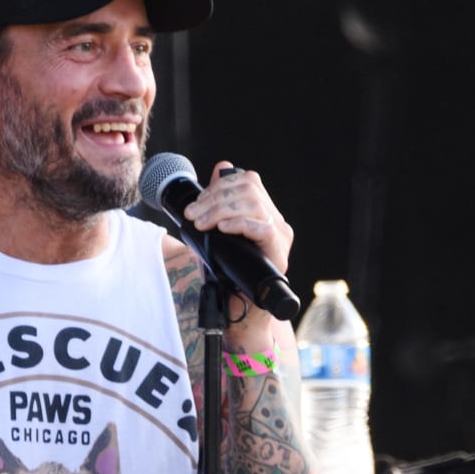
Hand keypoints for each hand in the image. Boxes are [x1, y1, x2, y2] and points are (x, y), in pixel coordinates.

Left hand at [179, 161, 294, 282]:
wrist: (240, 306)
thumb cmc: (229, 270)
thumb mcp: (218, 231)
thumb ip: (221, 201)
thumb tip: (222, 166)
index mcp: (264, 211)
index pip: (248, 181)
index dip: (219, 186)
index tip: (197, 203)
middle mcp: (276, 220)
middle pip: (250, 190)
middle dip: (215, 199)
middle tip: (193, 215)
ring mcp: (281, 235)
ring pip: (255, 205)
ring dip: (221, 211)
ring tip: (201, 224)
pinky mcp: (279, 250)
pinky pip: (263, 228)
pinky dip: (240, 224)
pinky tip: (223, 229)